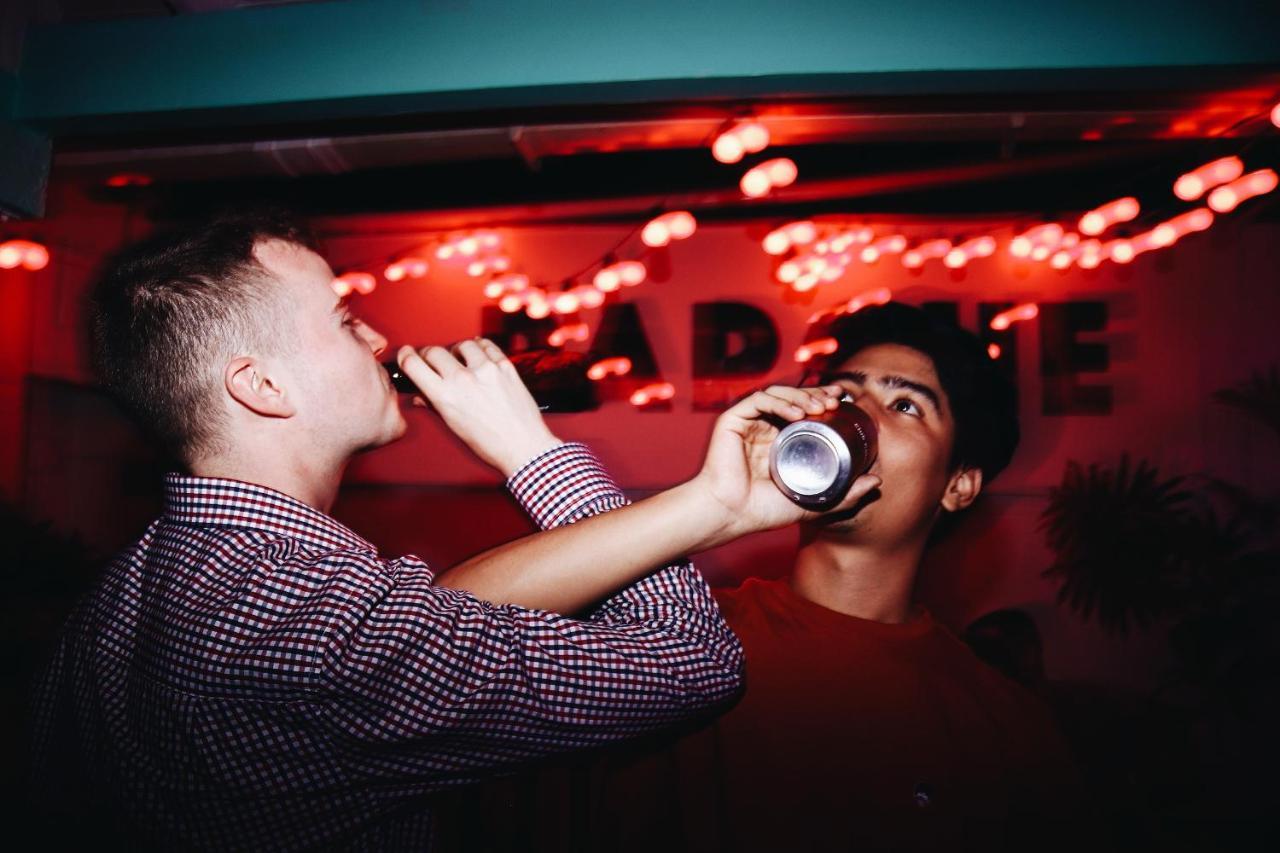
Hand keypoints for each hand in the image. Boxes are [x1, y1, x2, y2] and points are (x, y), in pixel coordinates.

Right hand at [396, 339, 561, 476]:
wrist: (524, 447)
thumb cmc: (490, 444)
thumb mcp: (455, 427)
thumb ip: (434, 406)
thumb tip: (420, 396)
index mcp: (445, 397)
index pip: (414, 365)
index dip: (406, 357)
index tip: (406, 354)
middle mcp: (463, 380)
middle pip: (435, 351)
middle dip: (429, 355)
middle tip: (433, 360)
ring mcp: (486, 371)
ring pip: (462, 344)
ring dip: (457, 351)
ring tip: (461, 360)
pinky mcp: (505, 367)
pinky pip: (487, 346)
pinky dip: (480, 348)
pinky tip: (479, 355)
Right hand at [691, 384, 881, 543]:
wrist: (732, 514)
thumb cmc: (764, 511)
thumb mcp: (815, 502)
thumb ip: (846, 494)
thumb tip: (877, 481)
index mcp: (780, 441)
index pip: (802, 411)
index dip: (821, 400)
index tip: (841, 401)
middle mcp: (764, 428)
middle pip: (792, 398)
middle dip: (815, 394)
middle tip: (834, 399)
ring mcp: (748, 423)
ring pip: (776, 394)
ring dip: (800, 395)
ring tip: (819, 407)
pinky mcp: (732, 420)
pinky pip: (757, 400)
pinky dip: (778, 402)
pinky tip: (796, 414)